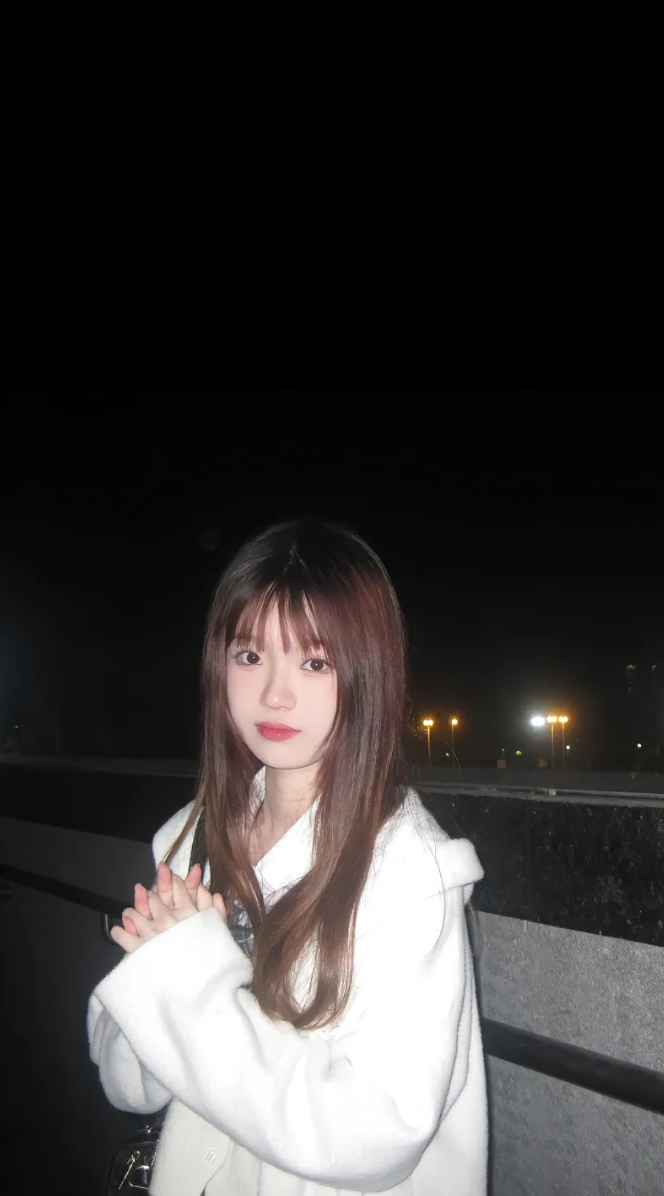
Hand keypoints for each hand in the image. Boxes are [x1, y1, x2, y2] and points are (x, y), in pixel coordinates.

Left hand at [112, 863, 226, 953]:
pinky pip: (122, 936)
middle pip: (153, 897)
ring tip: (130, 914)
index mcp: (187, 911)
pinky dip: (118, 932)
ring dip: (132, 912)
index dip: (171, 880)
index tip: (168, 880)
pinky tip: (118, 931)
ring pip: (134, 913)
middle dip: (150, 893)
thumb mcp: (220, 931)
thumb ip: (215, 910)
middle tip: (145, 893)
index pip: (176, 887)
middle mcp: (167, 918)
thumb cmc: (212, 960)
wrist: (199, 988)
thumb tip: (214, 893)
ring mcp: (151, 933)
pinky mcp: (138, 949)